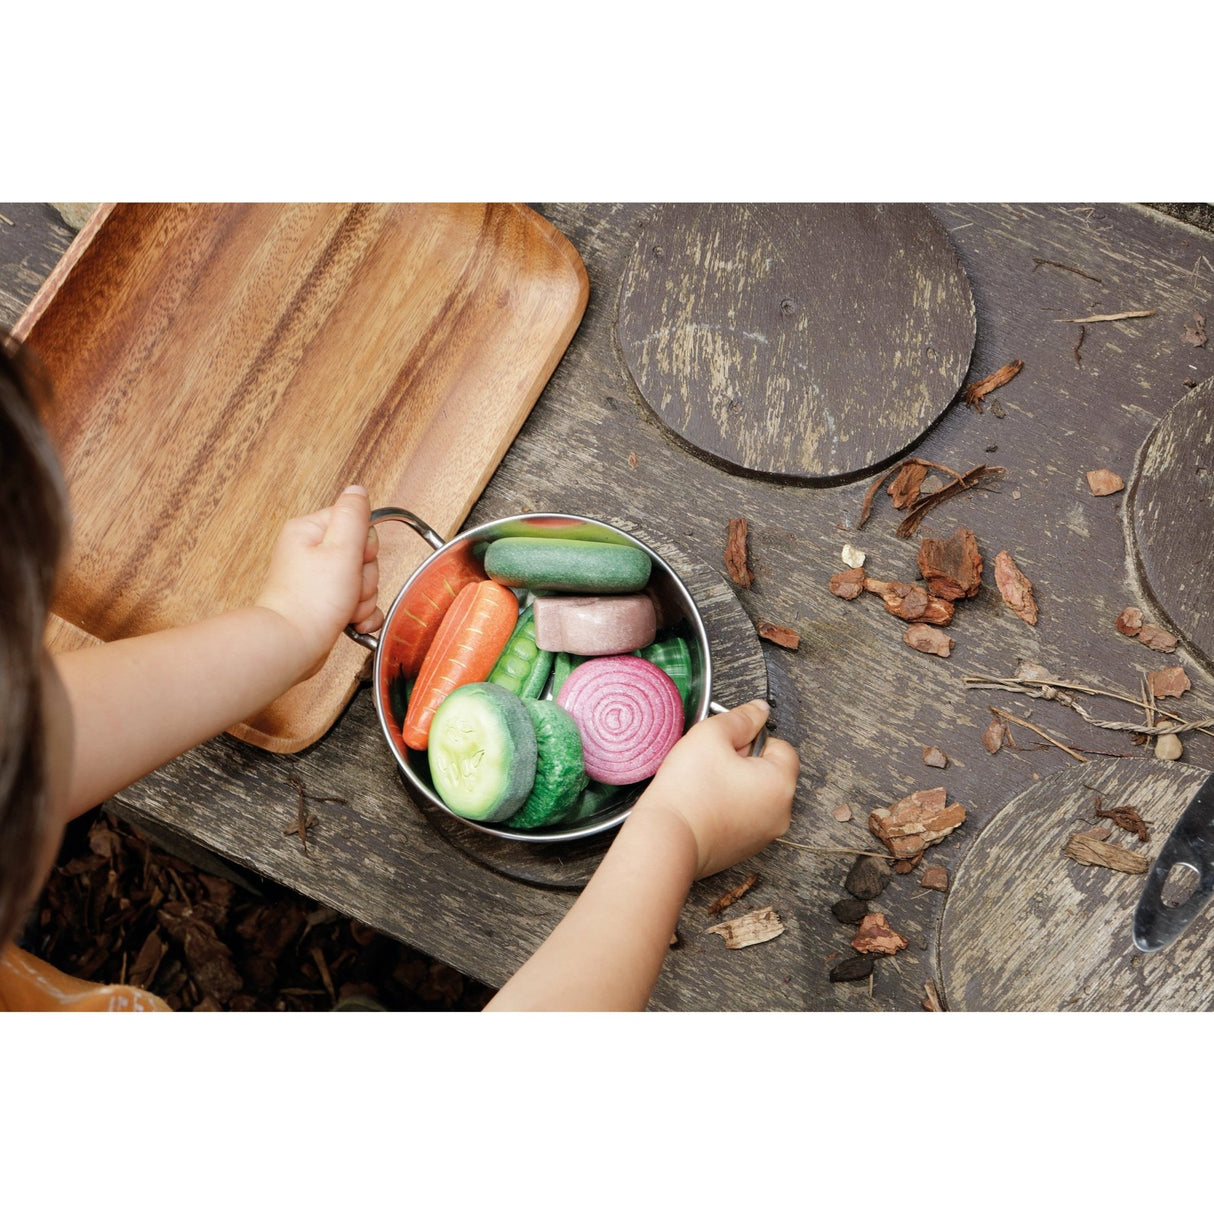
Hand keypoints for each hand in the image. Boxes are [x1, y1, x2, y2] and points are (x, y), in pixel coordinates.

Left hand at [254, 485, 382, 679]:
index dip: (365, 545)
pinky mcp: (324, 604)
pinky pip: (357, 603)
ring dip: (364, 600)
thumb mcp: (341, 548)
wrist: (291, 647)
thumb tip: (357, 491)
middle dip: (365, 578)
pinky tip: (353, 623)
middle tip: (348, 589)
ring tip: (345, 610)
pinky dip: (361, 615)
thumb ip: (354, 515)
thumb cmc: (311, 601)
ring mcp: (317, 581)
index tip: (354, 561)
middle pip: (362, 555)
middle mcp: (311, 553)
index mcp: (310, 531)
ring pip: (363, 582)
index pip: (356, 523)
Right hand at [638, 700, 798, 878]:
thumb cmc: (687, 792)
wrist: (665, 840)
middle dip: (743, 762)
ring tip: (704, 785)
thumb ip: (741, 717)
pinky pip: (742, 815)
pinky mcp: (743, 848)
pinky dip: (726, 807)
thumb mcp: (711, 735)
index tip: (726, 745)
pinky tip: (703, 804)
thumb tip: (759, 710)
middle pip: (769, 771)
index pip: (781, 746)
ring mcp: (763, 835)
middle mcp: (780, 813)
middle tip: (711, 764)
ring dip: (734, 784)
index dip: (751, 738)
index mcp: (781, 784)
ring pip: (755, 794)